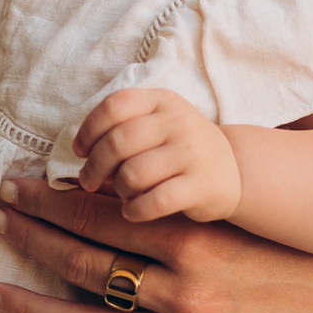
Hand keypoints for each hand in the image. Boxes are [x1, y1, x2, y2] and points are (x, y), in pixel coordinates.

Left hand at [0, 174, 312, 312]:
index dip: (47, 202)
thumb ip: (164, 200)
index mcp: (190, 239)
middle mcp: (184, 290)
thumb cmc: (274, 238)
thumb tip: (93, 182)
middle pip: (84, 265)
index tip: (11, 187)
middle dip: (30, 240)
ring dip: (31, 308)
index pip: (98, 217)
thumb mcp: (222, 209)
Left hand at [73, 84, 240, 225]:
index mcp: (161, 101)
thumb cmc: (178, 148)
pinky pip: (154, 202)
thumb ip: (122, 129)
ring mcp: (192, 153)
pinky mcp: (201, 186)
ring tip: (122, 194)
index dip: (89, 129)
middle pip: (118, 141)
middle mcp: (178, 121)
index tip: (80, 151)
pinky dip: (135, 210)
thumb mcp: (157, 123)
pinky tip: (133, 211)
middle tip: (88, 181)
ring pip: (132, 174)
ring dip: (118, 189)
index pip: (114, 105)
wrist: (233, 170)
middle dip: (94, 166)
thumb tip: (79, 155)